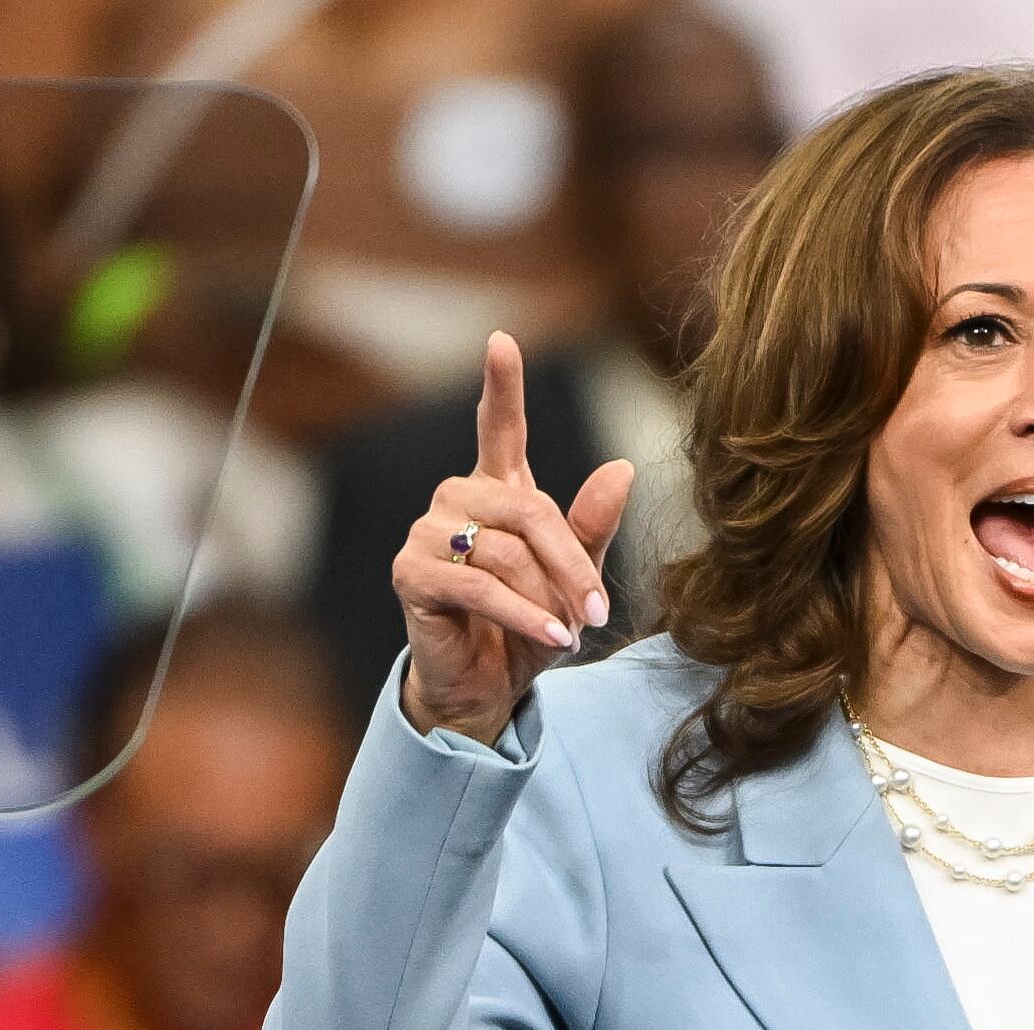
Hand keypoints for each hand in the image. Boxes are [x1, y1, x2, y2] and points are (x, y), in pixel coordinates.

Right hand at [394, 332, 634, 742]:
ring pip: (505, 552)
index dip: (501, 385)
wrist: (488, 685)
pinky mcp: (411, 574)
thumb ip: (593, 526)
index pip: (497, 427)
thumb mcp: (575, 578)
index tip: (501, 341)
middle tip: (601, 610)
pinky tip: (553, 636)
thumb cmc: (531, 624)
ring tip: (571, 630)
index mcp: (497, 491)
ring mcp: (426, 534)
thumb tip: (622, 469)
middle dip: (572, 564)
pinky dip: (523, 614)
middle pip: (528, 511)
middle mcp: (456, 500)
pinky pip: (480, 587)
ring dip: (548, 597)